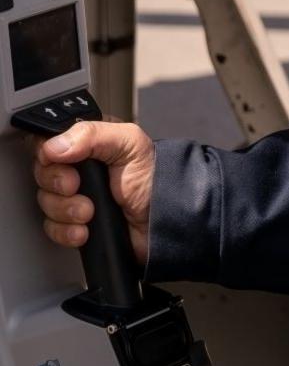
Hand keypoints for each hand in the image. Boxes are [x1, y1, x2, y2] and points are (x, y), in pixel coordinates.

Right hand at [33, 120, 155, 264]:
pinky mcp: (77, 223)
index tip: (63, 162)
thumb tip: (54, 146)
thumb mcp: (130, 144)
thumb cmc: (157, 179)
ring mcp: (77, 197)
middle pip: (42, 175)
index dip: (48, 154)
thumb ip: (92, 135)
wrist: (168, 221)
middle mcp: (79, 169)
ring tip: (90, 211)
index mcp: (89, 144)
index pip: (48, 143)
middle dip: (58, 184)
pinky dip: (66, 231)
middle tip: (78, 187)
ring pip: (46, 203)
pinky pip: (53, 229)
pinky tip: (85, 229)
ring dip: (66, 210)